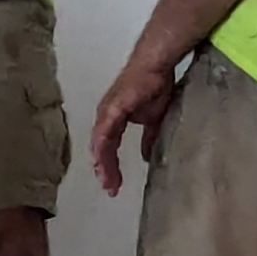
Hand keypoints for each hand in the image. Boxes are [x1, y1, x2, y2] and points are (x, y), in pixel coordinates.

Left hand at [91, 57, 176, 195]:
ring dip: (102, 163)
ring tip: (107, 181)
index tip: (114, 185)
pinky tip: (101, 160)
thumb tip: (147, 156)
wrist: (156, 66)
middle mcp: (106, 117)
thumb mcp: (153, 120)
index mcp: (113, 120)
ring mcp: (107, 112)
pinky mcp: (113, 108)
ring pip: (100, 143)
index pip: (108, 148)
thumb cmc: (154, 87)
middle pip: (101, 149)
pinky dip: (101, 147)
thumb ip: (149, 138)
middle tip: (109, 189)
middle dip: (104, 170)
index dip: (110, 166)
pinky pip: (104, 131)